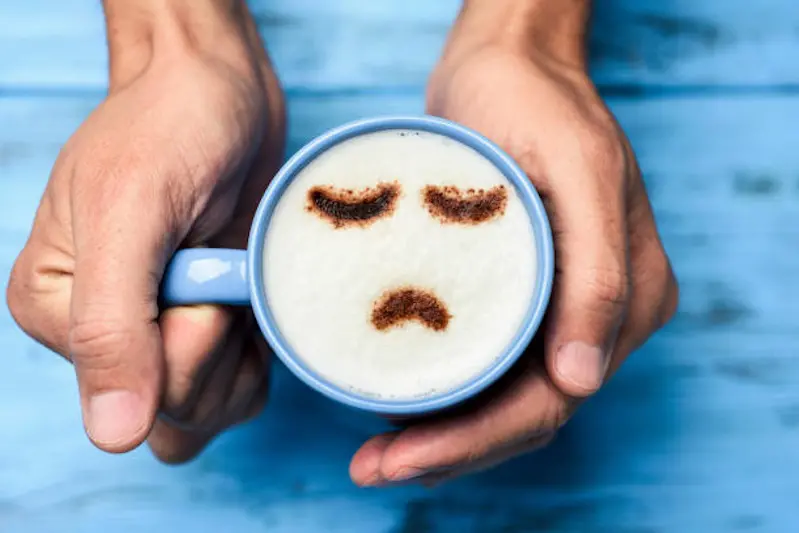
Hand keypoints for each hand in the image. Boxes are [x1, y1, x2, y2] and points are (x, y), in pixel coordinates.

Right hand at [7, 1, 284, 461]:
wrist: (220, 92)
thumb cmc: (170, 128)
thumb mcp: (129, 212)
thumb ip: (110, 325)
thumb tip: (112, 435)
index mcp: (57, 312)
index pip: (133, 393)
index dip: (190, 342)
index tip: (204, 268)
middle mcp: (105, 334)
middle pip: (176, 416)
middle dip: (220, 349)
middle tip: (225, 270)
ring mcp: (160, 337)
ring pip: (210, 413)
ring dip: (245, 355)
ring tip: (239, 277)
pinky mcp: (208, 330)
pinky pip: (240, 390)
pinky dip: (262, 354)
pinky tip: (255, 297)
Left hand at [350, 4, 677, 485]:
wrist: (507, 67)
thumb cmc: (537, 104)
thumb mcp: (578, 172)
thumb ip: (597, 276)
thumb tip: (581, 379)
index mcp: (626, 296)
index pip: (552, 398)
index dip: (478, 440)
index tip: (403, 457)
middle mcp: (598, 315)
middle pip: (525, 412)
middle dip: (450, 450)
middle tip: (371, 466)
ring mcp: (559, 308)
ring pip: (503, 399)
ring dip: (443, 435)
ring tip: (375, 453)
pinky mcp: (522, 294)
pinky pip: (488, 364)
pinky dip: (446, 395)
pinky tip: (399, 407)